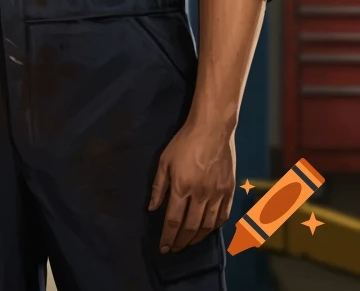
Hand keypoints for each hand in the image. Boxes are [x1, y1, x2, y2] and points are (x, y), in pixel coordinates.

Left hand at [148, 117, 235, 252]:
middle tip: (174, 250)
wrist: (212, 130)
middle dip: (180, 241)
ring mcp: (217, 194)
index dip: (167, 237)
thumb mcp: (164, 162)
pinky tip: (207, 231)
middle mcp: (201, 194)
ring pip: (208, 225)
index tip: (163, 248)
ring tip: (188, 244)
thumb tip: (151, 208)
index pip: (173, 220)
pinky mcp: (229, 190)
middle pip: (190, 227)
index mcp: (182, 187)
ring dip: (197, 238)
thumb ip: (159, 187)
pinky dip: (215, 227)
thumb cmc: (183, 143)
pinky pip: (223, 216)